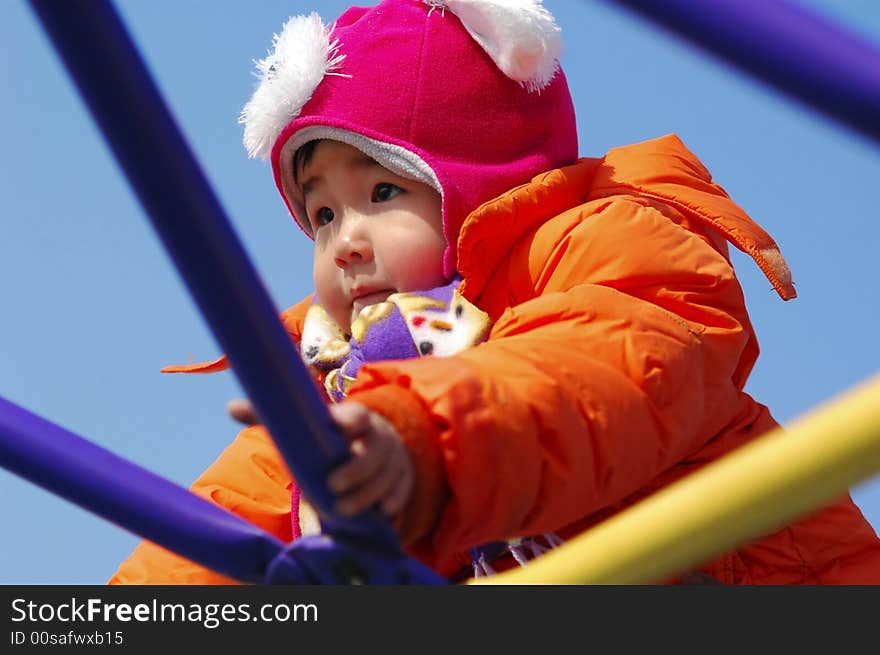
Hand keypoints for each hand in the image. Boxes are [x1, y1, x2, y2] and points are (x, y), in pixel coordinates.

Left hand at [226, 398, 413, 517]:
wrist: (373, 443)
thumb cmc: (331, 436)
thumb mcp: (306, 426)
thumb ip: (274, 419)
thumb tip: (231, 408)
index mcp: (355, 418)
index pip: (357, 415)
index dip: (350, 420)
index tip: (336, 427)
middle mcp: (378, 437)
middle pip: (374, 451)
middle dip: (356, 470)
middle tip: (332, 487)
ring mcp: (393, 459)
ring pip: (387, 476)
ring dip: (367, 494)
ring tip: (342, 511)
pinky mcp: (402, 479)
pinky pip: (403, 491)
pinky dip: (394, 503)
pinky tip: (382, 514)